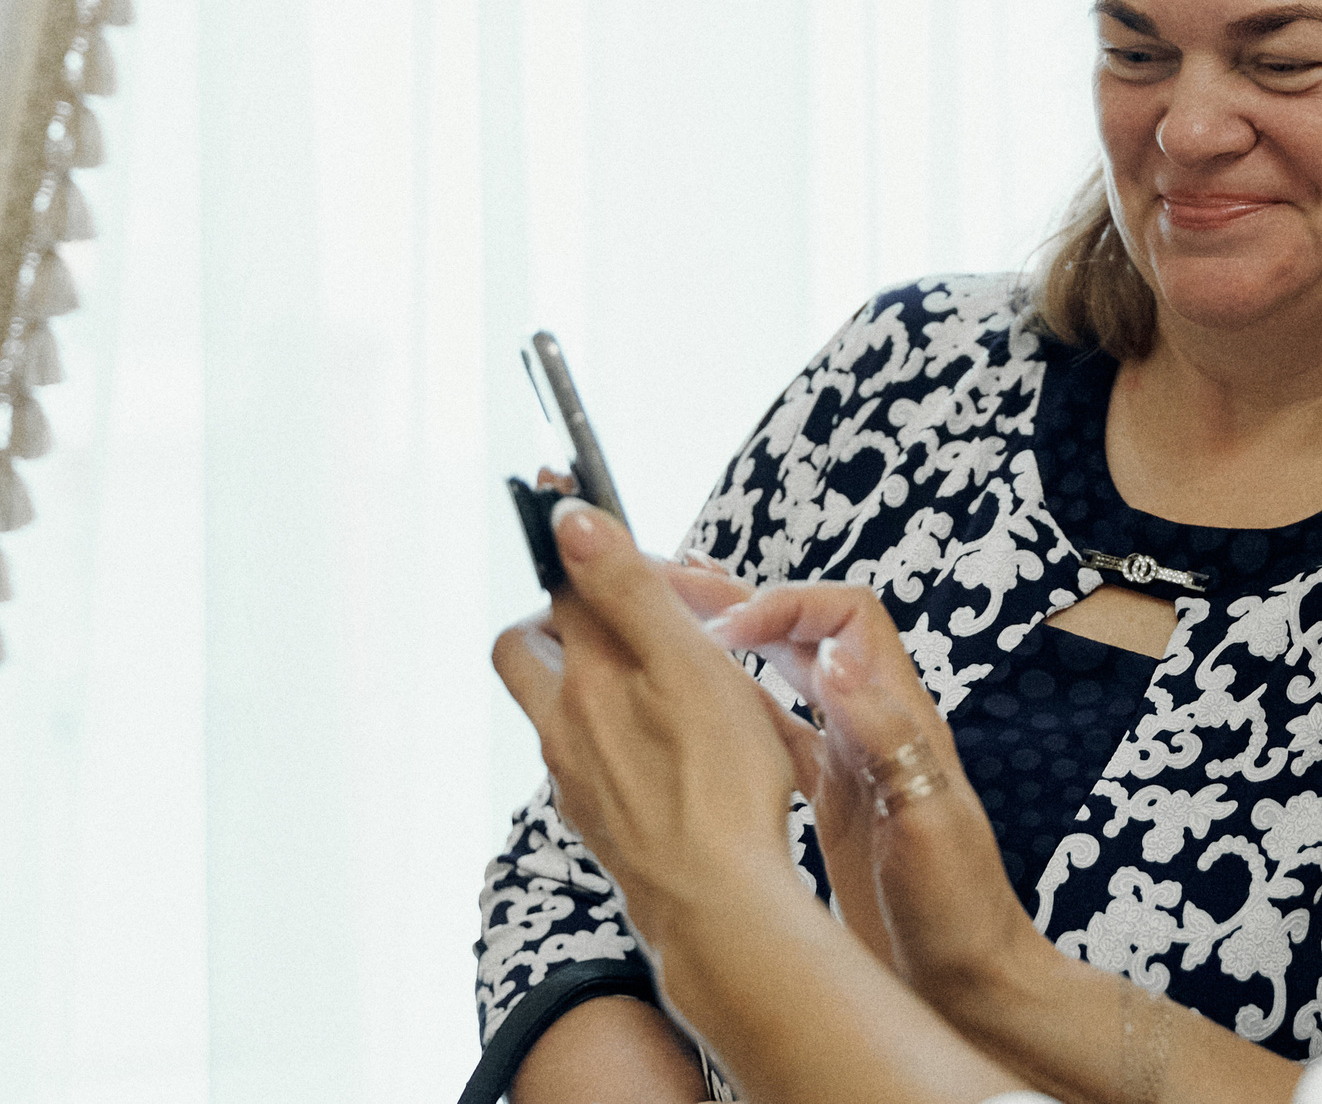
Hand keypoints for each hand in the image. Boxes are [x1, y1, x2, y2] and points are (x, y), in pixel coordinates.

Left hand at [492, 500, 807, 935]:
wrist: (717, 903)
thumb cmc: (719, 780)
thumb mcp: (687, 664)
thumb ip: (627, 589)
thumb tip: (567, 517)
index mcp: (589, 674)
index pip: (560, 582)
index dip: (576, 538)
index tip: (567, 496)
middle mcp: (564, 724)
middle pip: (526, 646)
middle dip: (558, 615)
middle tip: (615, 610)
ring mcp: (575, 776)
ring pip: (559, 705)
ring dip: (592, 677)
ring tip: (660, 679)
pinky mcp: (598, 818)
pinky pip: (586, 756)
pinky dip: (614, 734)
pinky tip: (669, 748)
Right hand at [703, 583, 1039, 1005]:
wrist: (969, 977)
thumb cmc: (960, 907)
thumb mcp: (928, 824)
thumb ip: (889, 742)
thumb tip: (840, 663)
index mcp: (903, 717)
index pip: (848, 616)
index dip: (788, 603)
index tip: (729, 628)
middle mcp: (877, 724)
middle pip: (810, 633)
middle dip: (747, 604)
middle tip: (674, 589)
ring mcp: (853, 759)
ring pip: (787, 678)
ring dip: (737, 648)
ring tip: (673, 628)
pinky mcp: (834, 798)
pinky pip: (780, 735)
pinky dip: (739, 713)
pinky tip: (695, 713)